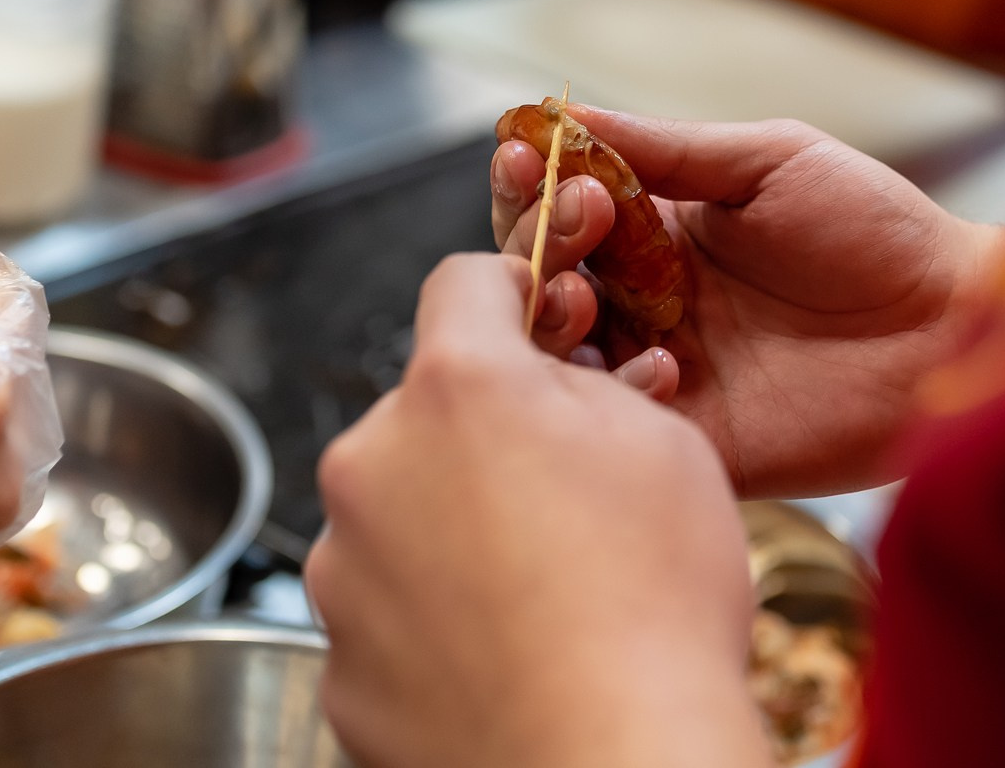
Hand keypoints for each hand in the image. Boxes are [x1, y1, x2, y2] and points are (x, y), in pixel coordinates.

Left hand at [306, 254, 769, 767]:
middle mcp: (374, 464)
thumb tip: (559, 389)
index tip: (533, 319)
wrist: (613, 765)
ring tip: (539, 591)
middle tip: (560, 493)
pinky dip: (432, 622)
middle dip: (482, 435)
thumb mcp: (666, 447)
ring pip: (398, 514)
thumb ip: (589, 389)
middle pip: (424, 412)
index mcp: (458, 387)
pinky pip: (385, 613)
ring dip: (451, 529)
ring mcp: (343, 571)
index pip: (460, 284)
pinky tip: (504, 650)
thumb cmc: (654, 611)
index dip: (509, 294)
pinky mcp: (337, 664)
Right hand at [493, 110, 1004, 496]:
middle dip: (536, 242)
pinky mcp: (693, 439)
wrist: (958, 328)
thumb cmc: (880, 232)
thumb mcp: (770, 162)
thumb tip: (567, 112)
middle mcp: (650, 302)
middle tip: (575, 221)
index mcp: (662, 231)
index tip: (525, 158)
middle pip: (543, 278)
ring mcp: (665, 372)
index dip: (533, 183)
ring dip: (550, 318)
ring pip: (563, 354)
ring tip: (576, 292)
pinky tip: (656, 362)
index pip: (563, 207)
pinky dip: (614, 394)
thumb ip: (668, 148)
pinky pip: (620, 426)